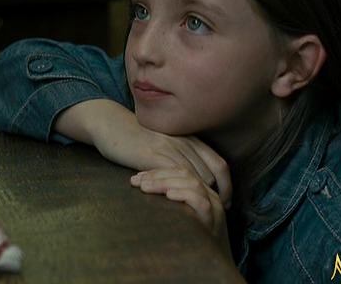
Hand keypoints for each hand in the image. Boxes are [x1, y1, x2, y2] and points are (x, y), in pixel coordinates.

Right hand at [54, 99, 231, 207]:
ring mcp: (168, 148)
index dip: (227, 186)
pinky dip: (178, 192)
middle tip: (214, 215)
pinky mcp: (151, 155)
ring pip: (194, 177)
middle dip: (216, 197)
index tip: (225, 204)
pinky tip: (177, 205)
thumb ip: (182, 158)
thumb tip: (197, 183)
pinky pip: (172, 176)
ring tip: (198, 216)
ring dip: (199, 198)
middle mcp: (184, 142)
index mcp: (191, 140)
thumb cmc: (138, 138)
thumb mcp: (166, 144)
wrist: (112, 124)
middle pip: (212, 173)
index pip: (220, 164)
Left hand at [130, 167, 231, 256]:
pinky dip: (183, 195)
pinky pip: (201, 203)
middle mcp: (209, 196)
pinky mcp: (214, 221)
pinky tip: (168, 196)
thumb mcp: (178, 217)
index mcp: (201, 192)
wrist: (211, 265)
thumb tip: (141, 187)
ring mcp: (214, 208)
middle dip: (157, 175)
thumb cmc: (189, 242)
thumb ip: (168, 202)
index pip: (179, 172)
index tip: (137, 177)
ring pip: (192, 183)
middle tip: (137, 181)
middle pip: (184, 173)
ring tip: (146, 187)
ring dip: (165, 182)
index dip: (157, 172)